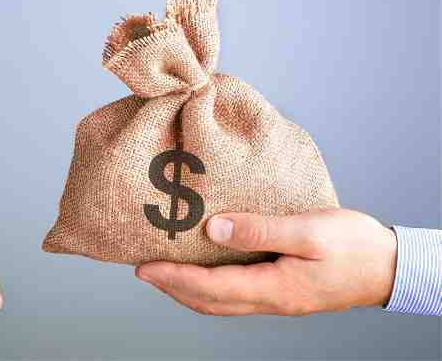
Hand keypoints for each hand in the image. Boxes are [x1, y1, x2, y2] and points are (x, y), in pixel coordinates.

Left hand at [135, 209, 396, 315]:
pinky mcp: (282, 290)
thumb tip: (213, 230)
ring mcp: (276, 299)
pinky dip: (210, 286)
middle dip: (172, 287)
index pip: (210, 287)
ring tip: (165, 273)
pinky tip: (205, 269)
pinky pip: (235, 295)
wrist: (390, 267)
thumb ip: (260, 230)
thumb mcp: (309, 231)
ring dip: (188, 289)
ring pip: (220, 302)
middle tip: (143, 270)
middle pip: (208, 302)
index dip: (173, 278)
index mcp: (274, 288)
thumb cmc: (354, 246)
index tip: (144, 268)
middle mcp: (270, 300)